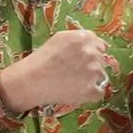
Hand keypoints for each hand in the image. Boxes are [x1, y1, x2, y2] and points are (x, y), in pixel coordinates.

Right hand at [0, 27, 114, 115]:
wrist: (31, 80)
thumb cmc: (41, 59)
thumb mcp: (59, 39)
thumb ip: (79, 39)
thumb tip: (97, 44)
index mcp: (84, 38)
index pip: (101, 45)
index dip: (92, 54)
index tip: (83, 61)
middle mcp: (92, 53)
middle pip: (102, 61)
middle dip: (92, 67)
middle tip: (75, 73)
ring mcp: (93, 72)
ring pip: (101, 76)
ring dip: (91, 80)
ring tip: (73, 83)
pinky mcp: (91, 90)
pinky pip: (99, 93)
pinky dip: (90, 94)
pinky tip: (76, 92)